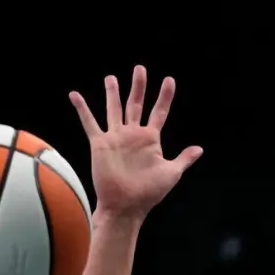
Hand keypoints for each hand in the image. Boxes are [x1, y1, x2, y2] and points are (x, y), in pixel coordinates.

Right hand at [68, 66, 203, 220]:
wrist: (126, 205)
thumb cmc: (149, 192)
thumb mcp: (171, 173)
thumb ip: (184, 159)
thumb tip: (199, 149)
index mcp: (150, 139)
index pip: (159, 112)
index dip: (165, 96)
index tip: (169, 80)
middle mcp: (132, 135)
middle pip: (136, 104)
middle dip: (138, 86)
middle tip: (139, 68)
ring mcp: (116, 137)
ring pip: (114, 109)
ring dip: (112, 93)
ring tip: (111, 78)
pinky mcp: (100, 143)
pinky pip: (90, 123)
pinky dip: (82, 109)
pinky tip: (74, 94)